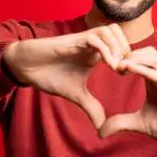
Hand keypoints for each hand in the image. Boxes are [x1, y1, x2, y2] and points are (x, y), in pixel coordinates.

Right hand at [3, 24, 130, 128]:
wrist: (26, 68)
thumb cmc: (49, 75)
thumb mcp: (75, 94)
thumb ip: (91, 106)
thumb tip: (102, 126)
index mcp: (95, 53)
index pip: (120, 46)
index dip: (129, 58)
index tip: (128, 77)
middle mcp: (91, 43)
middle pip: (120, 33)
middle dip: (128, 51)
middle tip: (126, 71)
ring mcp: (82, 39)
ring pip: (110, 30)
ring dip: (118, 48)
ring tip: (118, 69)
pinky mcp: (72, 40)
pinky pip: (95, 38)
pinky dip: (106, 50)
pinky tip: (108, 66)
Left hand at [100, 47, 156, 152]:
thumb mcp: (140, 123)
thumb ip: (121, 123)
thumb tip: (99, 131)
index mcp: (155, 80)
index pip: (140, 58)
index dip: (122, 57)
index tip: (105, 65)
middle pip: (147, 52)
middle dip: (128, 54)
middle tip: (110, 63)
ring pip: (154, 58)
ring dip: (135, 59)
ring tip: (118, 65)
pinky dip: (145, 70)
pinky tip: (129, 69)